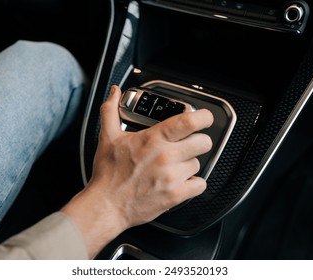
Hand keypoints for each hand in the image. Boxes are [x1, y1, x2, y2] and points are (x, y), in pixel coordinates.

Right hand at [61, 85, 213, 257]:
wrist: (107, 205)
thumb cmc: (109, 175)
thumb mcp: (107, 138)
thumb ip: (111, 111)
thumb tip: (114, 92)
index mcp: (153, 139)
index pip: (189, 121)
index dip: (204, 117)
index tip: (204, 118)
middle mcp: (166, 156)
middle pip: (203, 142)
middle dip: (199, 141)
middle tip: (189, 144)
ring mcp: (172, 177)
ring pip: (199, 164)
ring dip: (189, 164)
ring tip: (173, 167)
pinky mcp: (175, 195)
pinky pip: (200, 185)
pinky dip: (193, 184)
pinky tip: (180, 181)